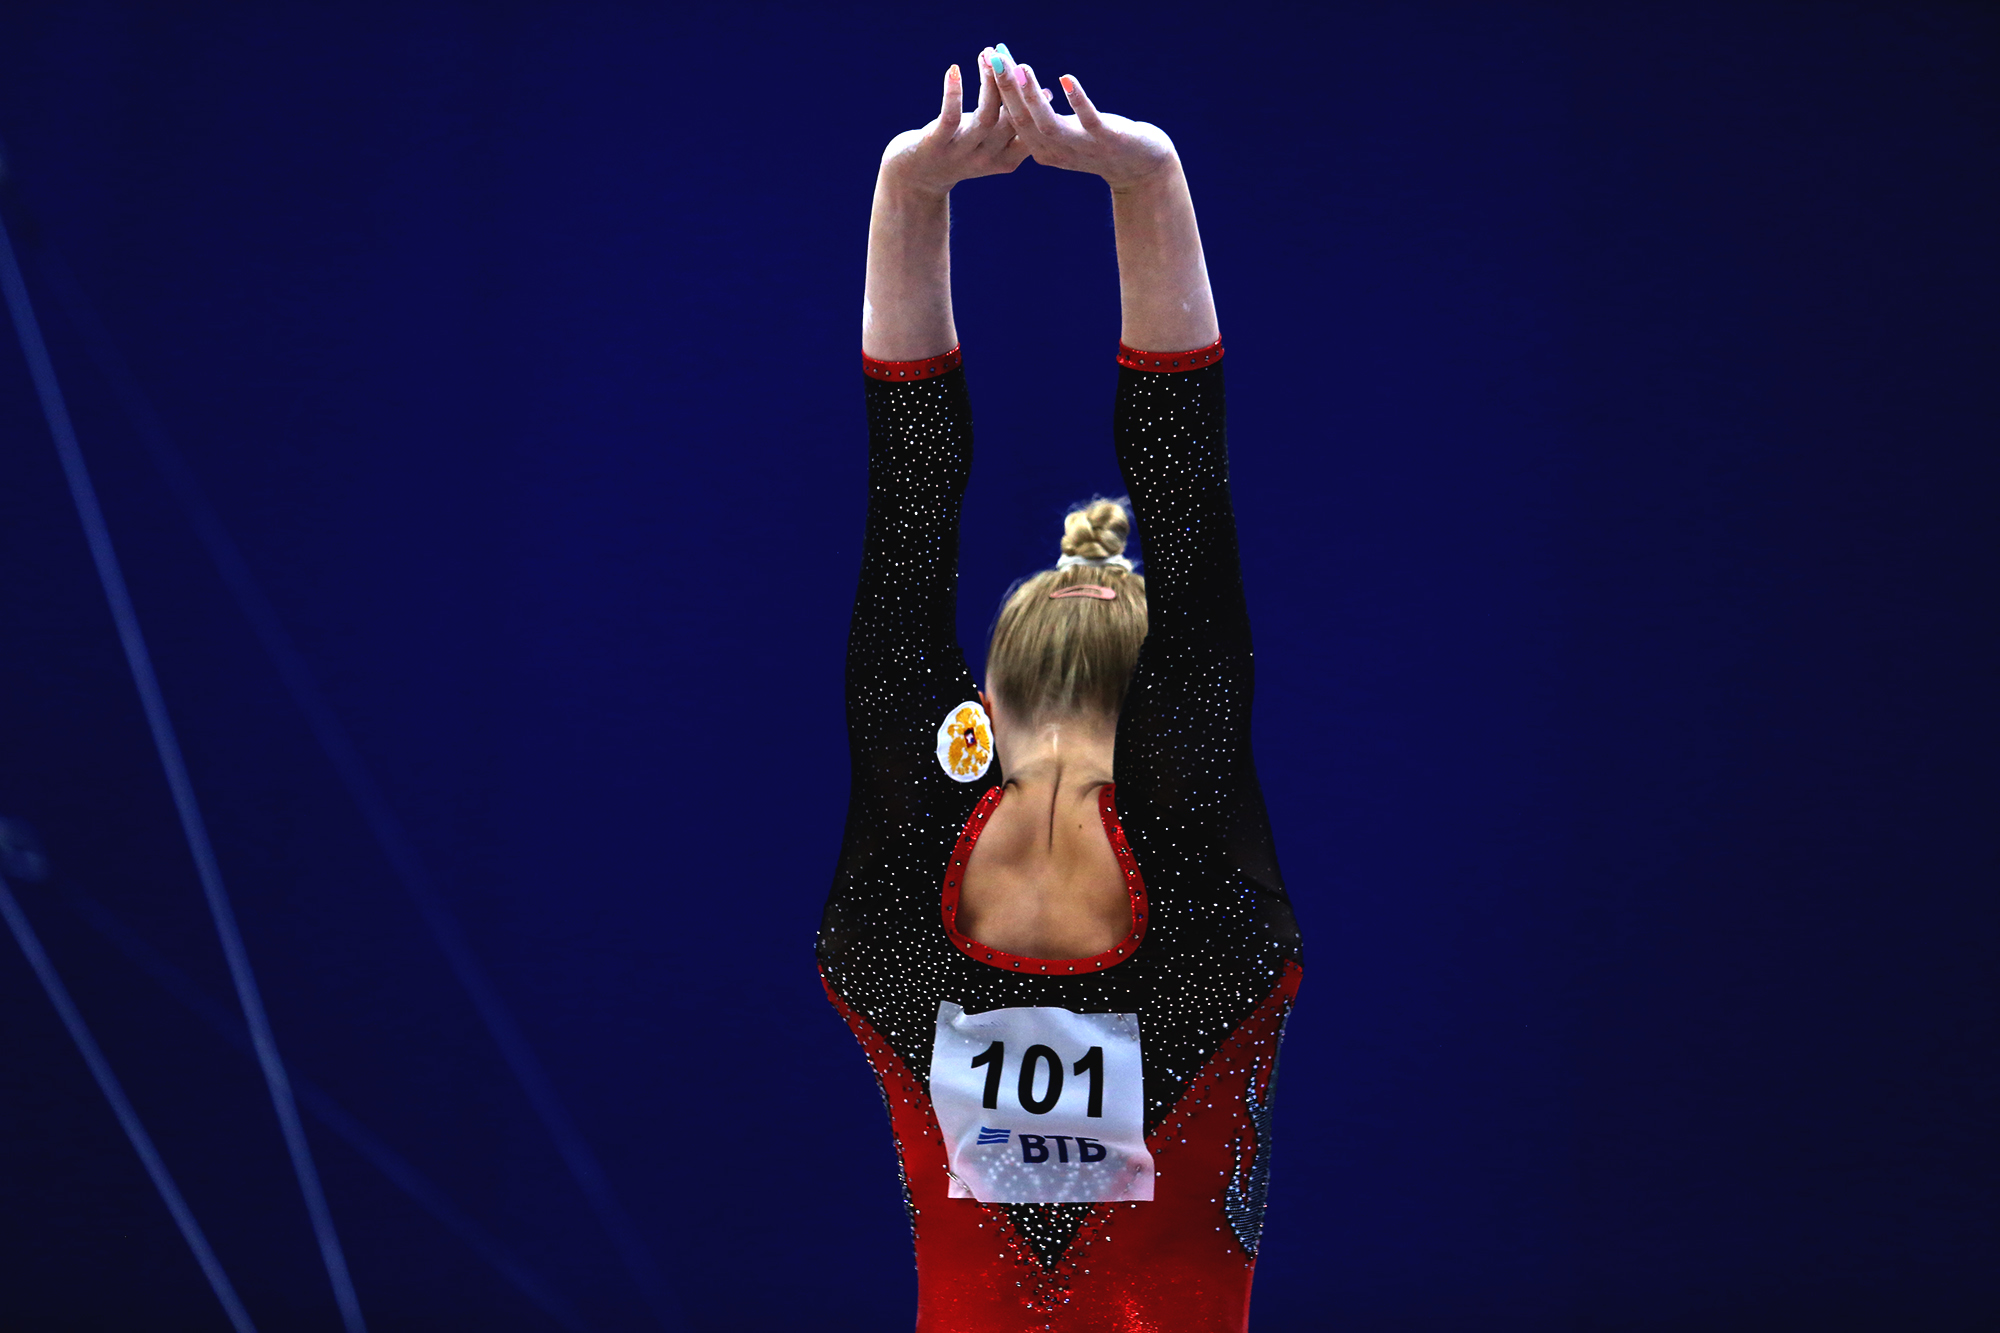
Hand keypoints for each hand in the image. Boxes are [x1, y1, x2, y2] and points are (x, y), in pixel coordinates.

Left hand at [879, 56, 1030, 196]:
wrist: (917, 177)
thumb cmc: (959, 148)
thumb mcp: (991, 139)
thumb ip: (1013, 119)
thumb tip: (1045, 92)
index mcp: (1007, 158)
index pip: (1030, 130)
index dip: (1035, 103)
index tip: (1030, 75)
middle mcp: (988, 158)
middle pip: (1012, 121)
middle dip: (1014, 86)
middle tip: (1009, 56)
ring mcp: (962, 153)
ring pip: (985, 118)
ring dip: (988, 84)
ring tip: (987, 56)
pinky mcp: (936, 146)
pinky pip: (949, 118)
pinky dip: (953, 93)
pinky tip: (954, 70)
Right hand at [986, 48, 1176, 190]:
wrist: (1141, 168)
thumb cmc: (1099, 142)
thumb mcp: (1066, 133)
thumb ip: (1043, 117)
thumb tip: (1018, 82)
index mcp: (1042, 149)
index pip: (1012, 119)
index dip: (997, 91)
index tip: (986, 61)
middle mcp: (1057, 152)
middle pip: (1023, 120)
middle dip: (1007, 89)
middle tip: (993, 58)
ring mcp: (1082, 147)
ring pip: (1048, 125)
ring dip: (1033, 96)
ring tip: (1021, 68)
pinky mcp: (1108, 140)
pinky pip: (1089, 120)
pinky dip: (1077, 100)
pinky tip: (1067, 78)